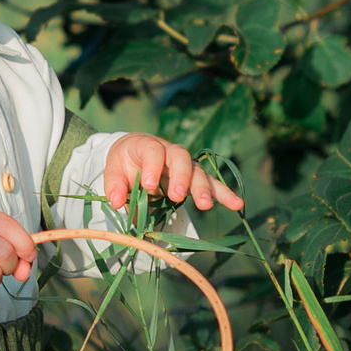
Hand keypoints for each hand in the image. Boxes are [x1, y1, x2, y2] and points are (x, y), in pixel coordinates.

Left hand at [102, 135, 243, 213]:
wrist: (135, 154)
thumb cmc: (125, 162)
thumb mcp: (113, 170)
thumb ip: (114, 185)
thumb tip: (117, 202)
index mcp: (148, 145)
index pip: (153, 151)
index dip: (152, 167)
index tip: (148, 185)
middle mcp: (171, 151)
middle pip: (181, 159)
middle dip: (181, 177)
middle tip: (176, 195)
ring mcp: (185, 165)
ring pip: (198, 172)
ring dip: (203, 188)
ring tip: (205, 205)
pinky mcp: (195, 178)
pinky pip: (212, 184)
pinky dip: (224, 194)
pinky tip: (237, 204)